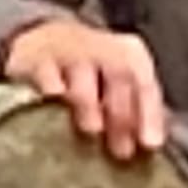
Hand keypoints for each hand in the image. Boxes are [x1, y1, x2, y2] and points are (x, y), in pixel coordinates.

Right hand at [2, 16, 168, 160]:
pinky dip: (51, 86)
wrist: (46, 37)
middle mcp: (103, 48)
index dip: (150, 115)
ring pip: (84, 77)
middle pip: (119, 78)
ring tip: (93, 130)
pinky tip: (55, 99)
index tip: (150, 145)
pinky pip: (46, 73)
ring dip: (90, 104)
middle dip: (122, 117)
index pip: (146, 85)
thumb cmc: (93, 70)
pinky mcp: (37, 58)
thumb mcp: (119, 81)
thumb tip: (149, 146)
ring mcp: (69, 51)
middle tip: (121, 150)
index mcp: (131, 54)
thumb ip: (136, 108)